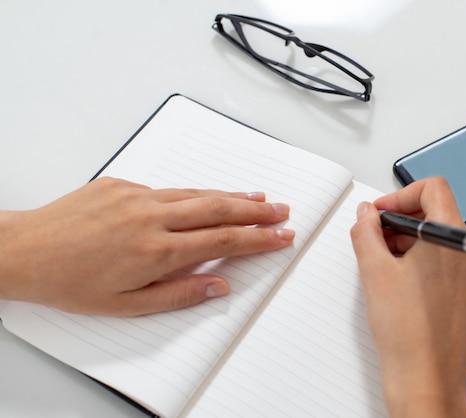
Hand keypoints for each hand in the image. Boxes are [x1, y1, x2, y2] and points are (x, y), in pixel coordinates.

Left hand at [0, 177, 294, 315]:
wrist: (25, 251)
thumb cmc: (71, 282)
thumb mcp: (127, 305)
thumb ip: (179, 294)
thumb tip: (218, 285)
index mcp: (156, 250)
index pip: (223, 240)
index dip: (258, 238)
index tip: (281, 235)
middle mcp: (151, 217)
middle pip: (219, 208)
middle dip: (257, 210)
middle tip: (281, 210)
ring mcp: (137, 196)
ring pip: (197, 192)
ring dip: (232, 194)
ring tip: (258, 196)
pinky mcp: (123, 184)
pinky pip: (168, 188)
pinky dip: (194, 193)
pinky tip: (206, 197)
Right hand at [350, 176, 465, 417]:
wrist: (427, 380)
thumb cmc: (408, 333)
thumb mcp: (374, 270)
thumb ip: (366, 231)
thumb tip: (366, 214)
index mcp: (454, 239)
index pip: (433, 188)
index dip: (400, 195)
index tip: (380, 212)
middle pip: (437, 213)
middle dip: (402, 220)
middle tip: (374, 236)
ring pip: (442, 240)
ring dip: (411, 242)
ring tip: (383, 263)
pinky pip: (449, 263)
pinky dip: (424, 262)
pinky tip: (401, 282)